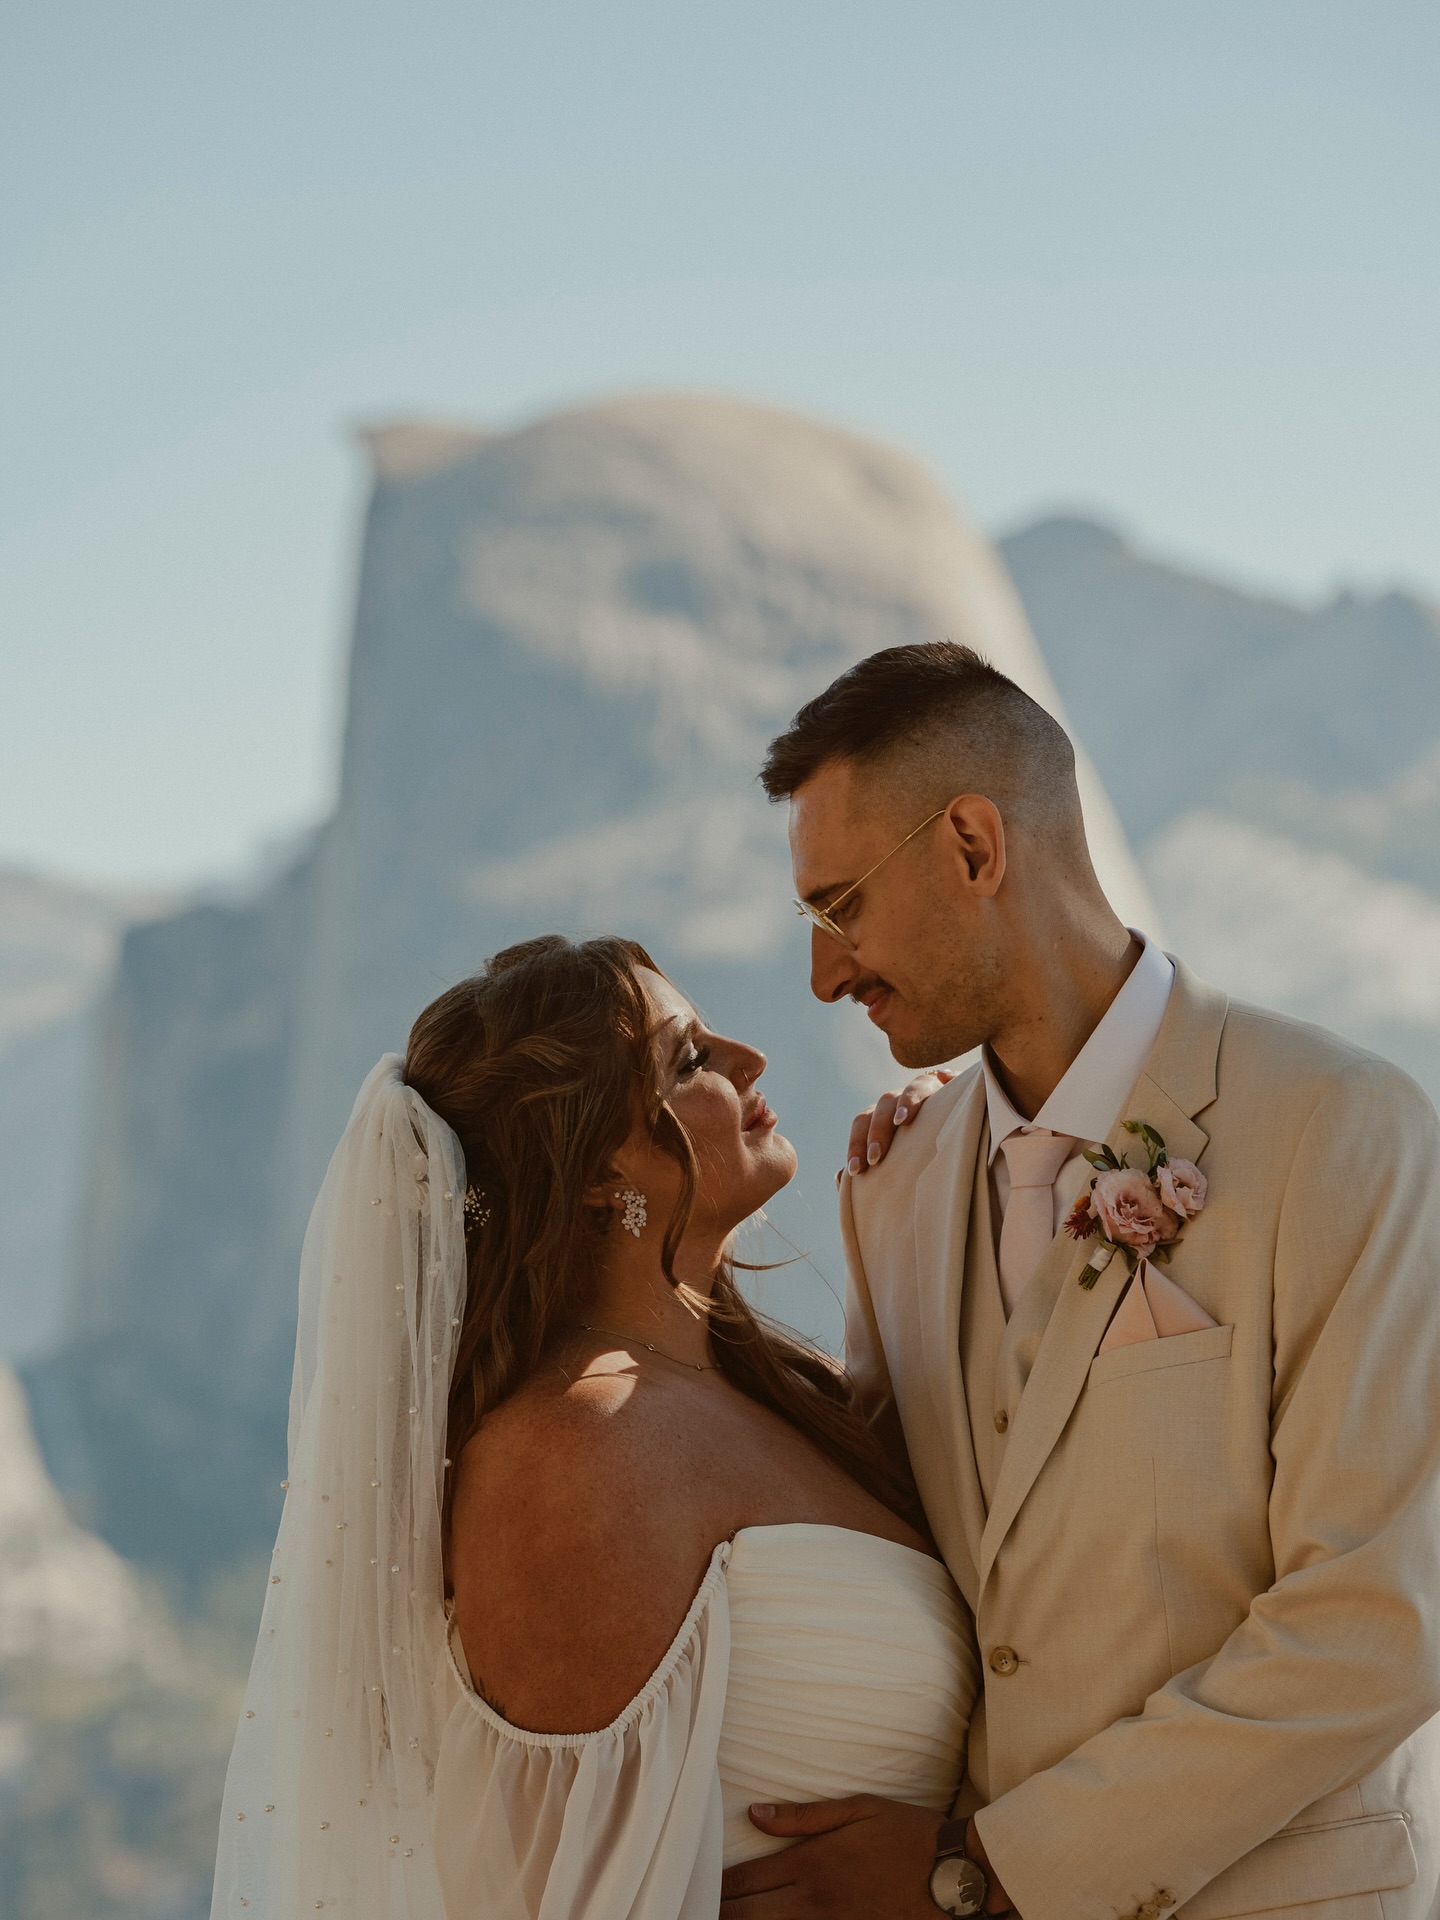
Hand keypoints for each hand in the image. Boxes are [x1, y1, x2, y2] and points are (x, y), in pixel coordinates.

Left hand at [719, 1794, 942, 1916]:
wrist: (951, 1876)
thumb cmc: (905, 1834)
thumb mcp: (856, 1809)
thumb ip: (801, 1815)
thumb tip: (754, 1814)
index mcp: (810, 1863)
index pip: (747, 1880)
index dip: (718, 1887)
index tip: (697, 1886)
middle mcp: (812, 1900)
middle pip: (750, 1915)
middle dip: (722, 1913)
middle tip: (698, 1909)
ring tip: (723, 1919)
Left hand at [843, 1071, 954, 1180]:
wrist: (973, 1133)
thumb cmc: (930, 1157)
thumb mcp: (903, 1166)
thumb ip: (874, 1171)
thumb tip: (840, 1178)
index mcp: (885, 1119)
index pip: (863, 1125)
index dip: (856, 1145)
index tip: (855, 1171)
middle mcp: (899, 1103)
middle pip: (877, 1108)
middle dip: (874, 1132)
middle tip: (875, 1158)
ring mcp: (921, 1092)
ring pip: (899, 1094)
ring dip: (898, 1107)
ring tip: (900, 1123)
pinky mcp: (945, 1085)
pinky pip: (926, 1083)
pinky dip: (916, 1096)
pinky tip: (919, 1109)